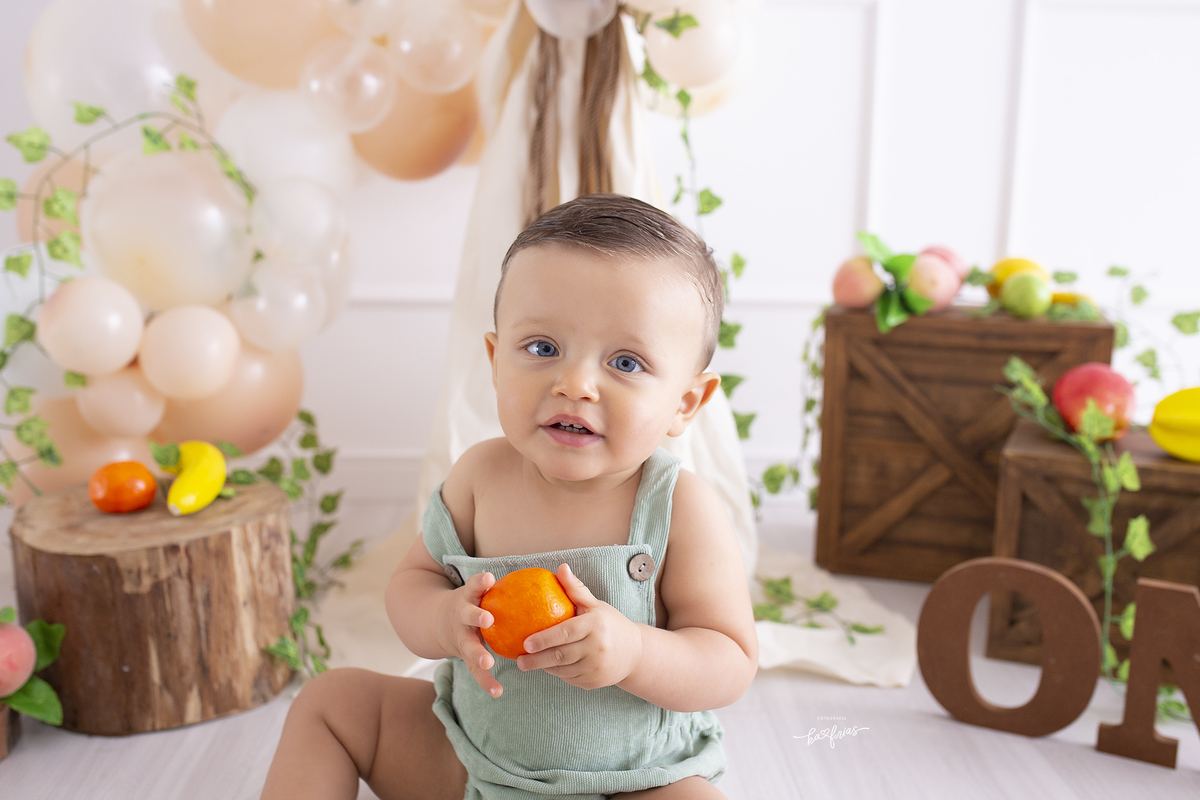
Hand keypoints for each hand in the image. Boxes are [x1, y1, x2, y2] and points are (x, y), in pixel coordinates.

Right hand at [439, 571, 503, 697]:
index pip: (473, 586)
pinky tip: (498, 691)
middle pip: (467, 615)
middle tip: (487, 619)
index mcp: (467, 598)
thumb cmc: (474, 603)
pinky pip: (475, 671)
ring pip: (467, 647)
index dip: (479, 583)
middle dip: (476, 616)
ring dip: (477, 654)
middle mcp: (461, 617)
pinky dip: (485, 681)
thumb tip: (552, 573)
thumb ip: (503, 587)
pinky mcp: (464, 657)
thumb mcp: (480, 591)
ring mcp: (460, 637)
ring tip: (488, 662)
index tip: (488, 579)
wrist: (439, 623)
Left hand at [517, 564, 642, 690]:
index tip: (525, 643)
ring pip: (562, 670)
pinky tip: (548, 667)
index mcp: (595, 625)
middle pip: (560, 656)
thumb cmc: (610, 624)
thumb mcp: (595, 605)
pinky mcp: (594, 682)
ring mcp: (596, 667)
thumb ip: (576, 589)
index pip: (565, 633)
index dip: (544, 639)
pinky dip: (557, 673)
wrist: (635, 653)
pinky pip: (569, 678)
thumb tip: (561, 568)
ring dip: (544, 667)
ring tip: (528, 662)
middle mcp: (597, 647)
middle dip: (536, 660)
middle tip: (519, 660)